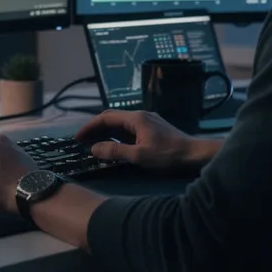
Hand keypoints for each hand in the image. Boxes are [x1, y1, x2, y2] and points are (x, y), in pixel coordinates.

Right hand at [76, 110, 205, 168]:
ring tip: (94, 144)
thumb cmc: (167, 155)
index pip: (106, 117)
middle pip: (112, 118)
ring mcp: (148, 121)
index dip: (89, 127)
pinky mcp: (153, 128)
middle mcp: (140, 115)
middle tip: (82, 141)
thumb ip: (115, 152)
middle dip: (95, 128)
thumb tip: (93, 148)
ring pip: (121, 123)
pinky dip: (117, 135)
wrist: (194, 154)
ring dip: (106, 132)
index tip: (77, 138)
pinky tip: (115, 145)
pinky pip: (129, 129)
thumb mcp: (139, 156)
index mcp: (136, 118)